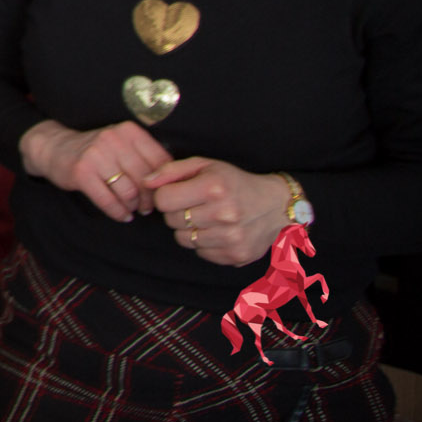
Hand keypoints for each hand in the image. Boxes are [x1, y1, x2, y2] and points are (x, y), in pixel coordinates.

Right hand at [19, 119, 170, 221]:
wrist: (55, 148)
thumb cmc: (97, 151)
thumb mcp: (121, 144)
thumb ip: (145, 157)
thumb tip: (171, 183)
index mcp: (128, 131)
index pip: (160, 161)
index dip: (164, 182)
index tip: (161, 193)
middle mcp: (113, 139)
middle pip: (145, 179)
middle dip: (149, 198)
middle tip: (147, 207)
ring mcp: (96, 155)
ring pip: (128, 192)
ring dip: (133, 206)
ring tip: (132, 209)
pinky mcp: (81, 172)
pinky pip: (108, 200)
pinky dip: (118, 212)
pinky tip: (122, 215)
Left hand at [147, 158, 289, 266]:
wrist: (275, 206)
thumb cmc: (234, 182)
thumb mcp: (205, 165)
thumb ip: (171, 170)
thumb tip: (146, 182)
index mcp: (214, 188)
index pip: (163, 200)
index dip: (165, 196)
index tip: (177, 193)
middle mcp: (224, 214)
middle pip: (171, 220)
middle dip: (177, 212)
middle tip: (194, 205)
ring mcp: (231, 238)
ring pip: (183, 239)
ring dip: (188, 229)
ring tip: (206, 217)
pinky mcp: (235, 255)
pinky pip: (200, 253)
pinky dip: (203, 243)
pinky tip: (217, 231)